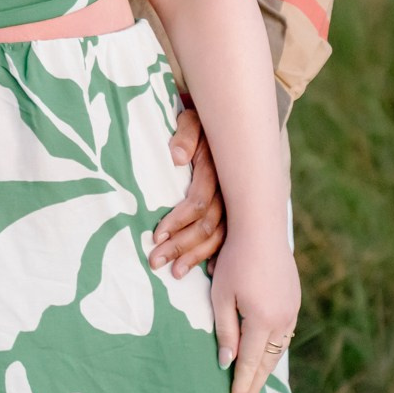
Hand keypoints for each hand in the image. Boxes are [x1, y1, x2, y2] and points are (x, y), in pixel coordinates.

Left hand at [149, 104, 224, 277]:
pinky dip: (221, 254)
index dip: (176, 220)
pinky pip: (232, 237)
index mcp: (217, 170)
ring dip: (196, 256)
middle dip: (180, 246)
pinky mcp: (239, 209)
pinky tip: (210, 271)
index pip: (198, 203)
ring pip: (219, 236)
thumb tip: (175, 158)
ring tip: (175, 274)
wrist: (230, 119)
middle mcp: (230, 191)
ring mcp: (237, 203)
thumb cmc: (202, 120)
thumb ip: (186, 134)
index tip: (155, 235)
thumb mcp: (193, 118)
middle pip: (207, 226)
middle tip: (155, 262)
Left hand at [209, 230, 299, 392]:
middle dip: (255, 386)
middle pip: (267, 362)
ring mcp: (291, 310)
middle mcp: (282, 320)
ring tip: (255, 387)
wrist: (262, 228)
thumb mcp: (222, 295)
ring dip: (266, 369)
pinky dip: (273, 350)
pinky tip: (266, 355)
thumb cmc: (235, 259)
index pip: (249, 363)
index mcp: (262, 320)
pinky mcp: (293, 300)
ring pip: (278, 349)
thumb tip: (228, 363)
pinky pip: (284, 334)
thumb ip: (225, 331)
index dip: (242, 386)